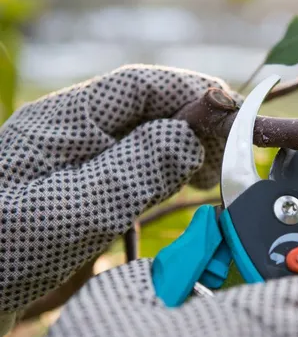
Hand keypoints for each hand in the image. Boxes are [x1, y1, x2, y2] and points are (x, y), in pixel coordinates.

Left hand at [0, 65, 241, 335]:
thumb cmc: (6, 250)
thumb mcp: (76, 210)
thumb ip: (136, 170)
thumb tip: (191, 139)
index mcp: (67, 120)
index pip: (142, 86)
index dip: (194, 93)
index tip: (236, 118)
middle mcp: (76, 130)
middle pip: (150, 109)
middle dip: (195, 126)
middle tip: (225, 161)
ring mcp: (82, 158)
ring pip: (148, 137)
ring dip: (184, 150)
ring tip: (208, 179)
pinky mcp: (88, 185)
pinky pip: (138, 166)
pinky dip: (167, 173)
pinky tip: (180, 188)